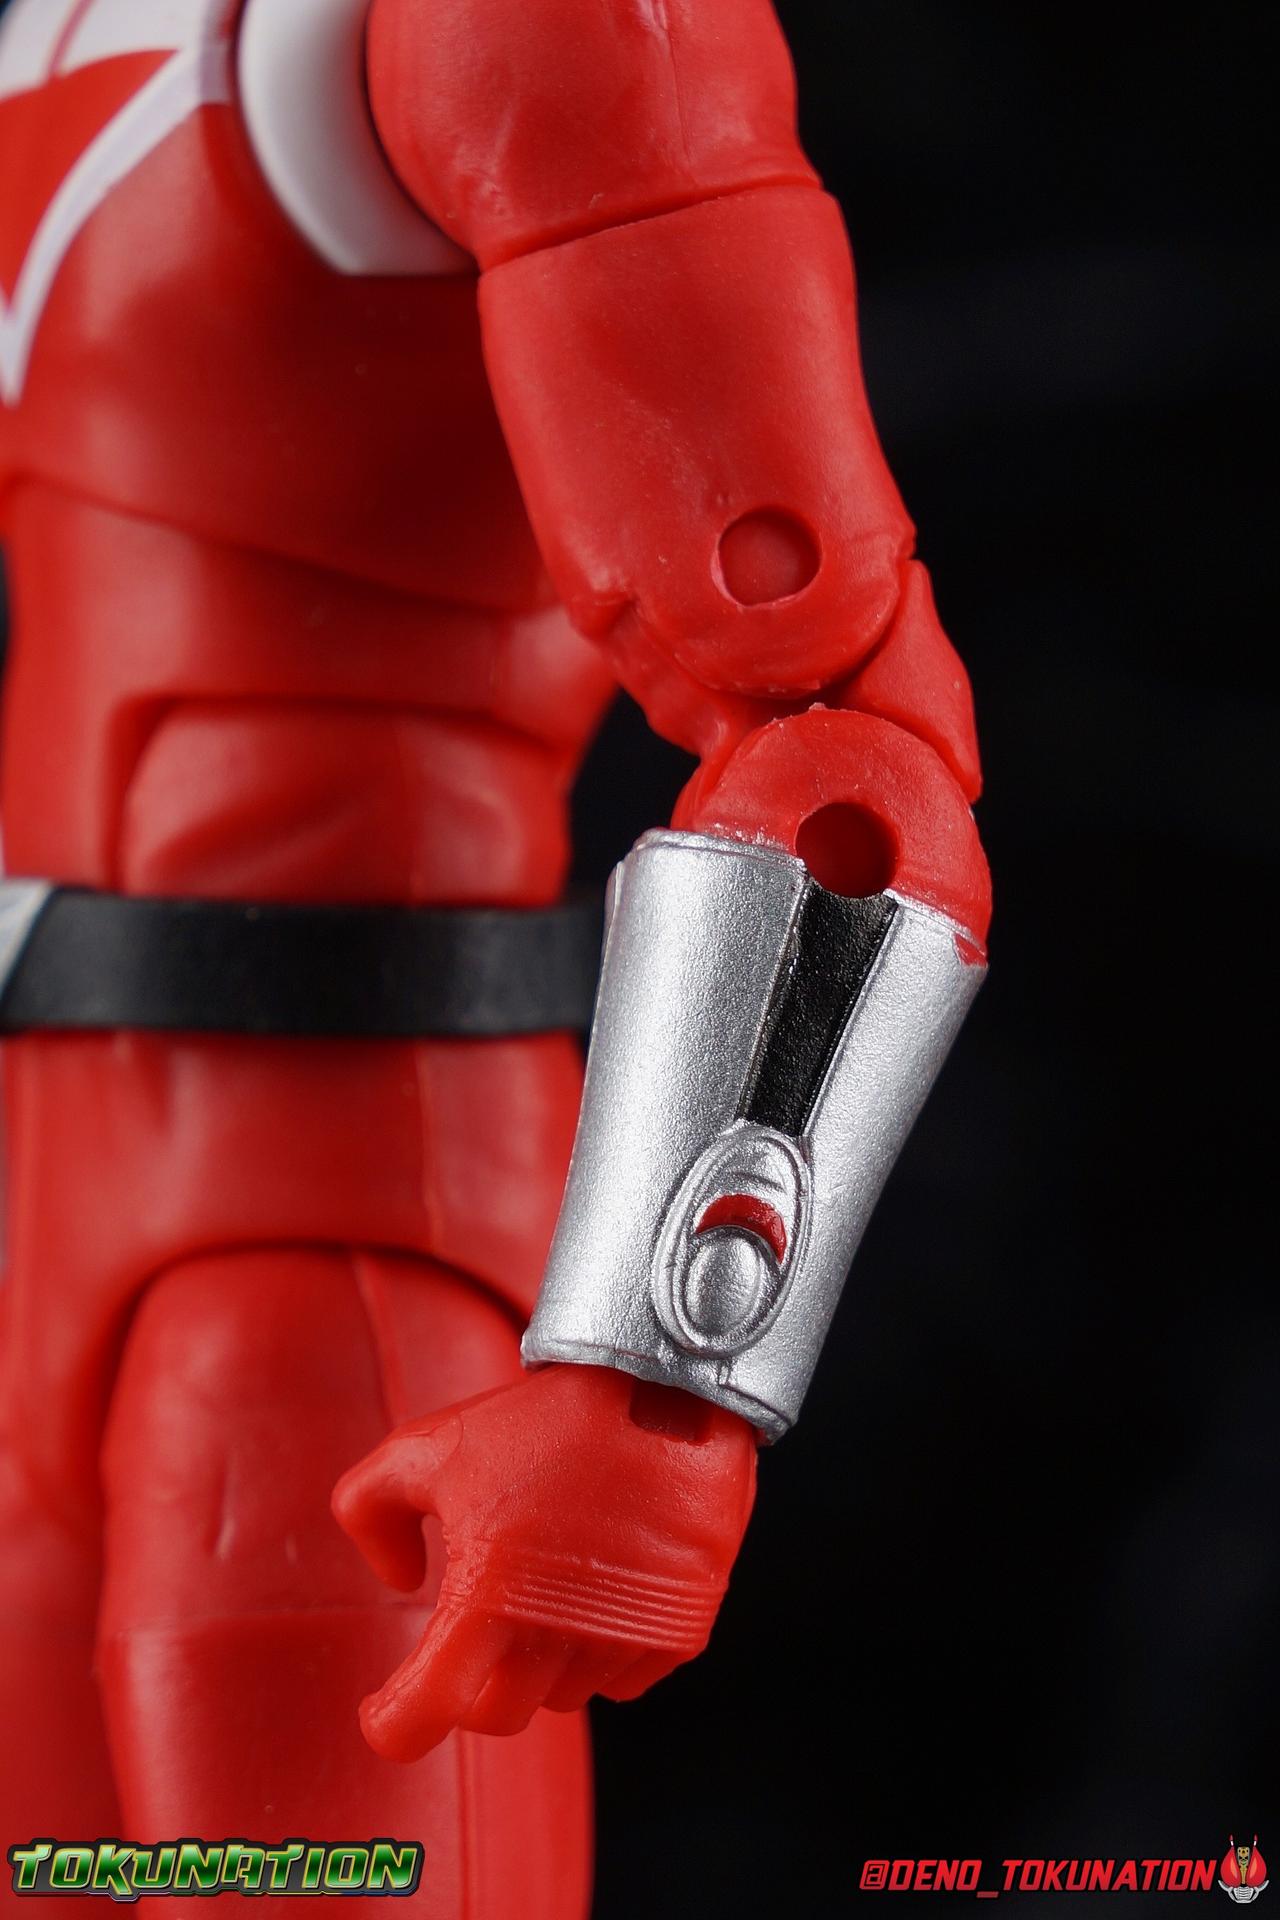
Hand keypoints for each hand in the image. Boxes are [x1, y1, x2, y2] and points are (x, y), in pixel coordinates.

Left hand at [332, 1363, 756, 1759]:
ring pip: (562, 1696)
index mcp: (486, 1603)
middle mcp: (555, 1638)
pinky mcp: (677, 1632)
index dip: (392, 1724)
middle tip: (473, 1633)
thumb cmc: (542, 1420)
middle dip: (472, 1684)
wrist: (659, 1388)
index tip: (384, 1713)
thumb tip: (399, 1579)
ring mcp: (622, 1640)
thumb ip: (368, 1510)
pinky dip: (601, 1654)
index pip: (423, 1717)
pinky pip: (623, 1679)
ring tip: (545, 1589)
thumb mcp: (427, 1446)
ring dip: (542, 1662)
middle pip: (496, 1716)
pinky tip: (595, 1595)